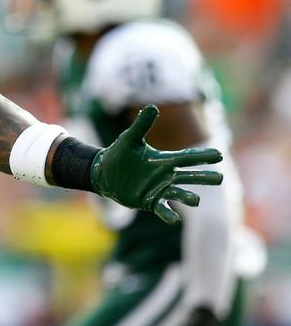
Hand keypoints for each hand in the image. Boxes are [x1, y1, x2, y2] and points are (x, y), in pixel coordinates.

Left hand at [90, 105, 222, 223]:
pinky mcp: (150, 201)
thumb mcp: (129, 138)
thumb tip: (153, 106)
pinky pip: (163, 208)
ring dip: (189, 197)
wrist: (103, 173)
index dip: (202, 156)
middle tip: (220, 178)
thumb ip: (141, 124)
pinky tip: (175, 219)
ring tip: (197, 200)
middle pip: (190, 176)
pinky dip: (169, 214)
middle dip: (204, 177)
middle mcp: (166, 175)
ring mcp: (159, 189)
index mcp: (164, 160)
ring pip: (180, 193)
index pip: (187, 157)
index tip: (220, 154)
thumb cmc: (118, 154)